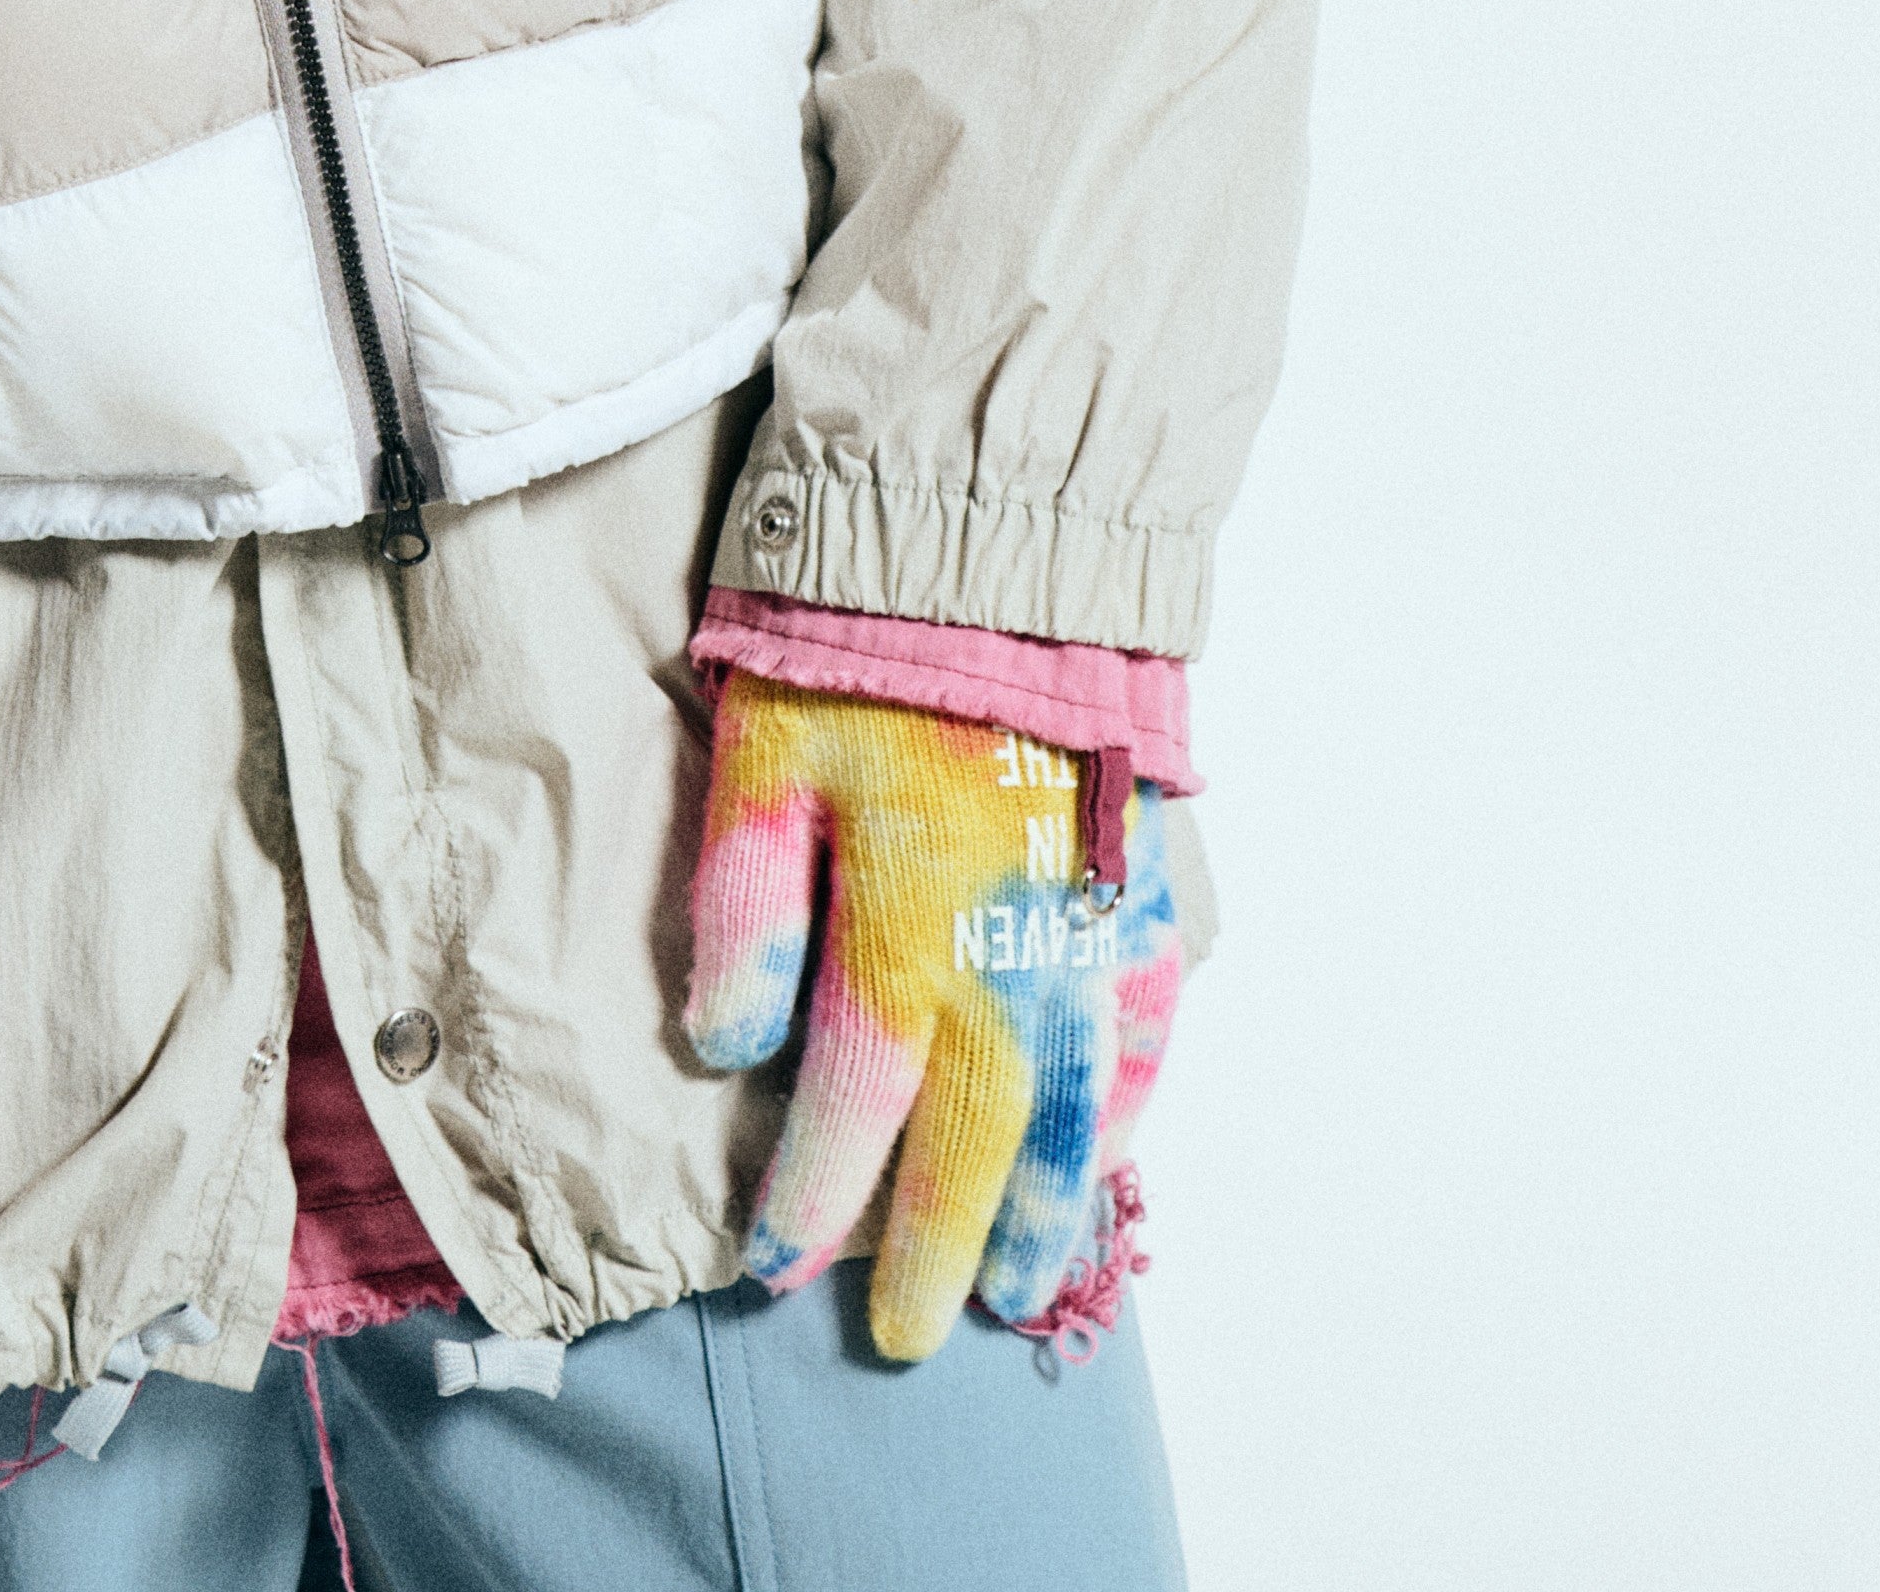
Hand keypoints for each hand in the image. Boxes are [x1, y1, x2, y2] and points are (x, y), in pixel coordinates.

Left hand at [683, 685, 1182, 1361]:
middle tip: (909, 1335)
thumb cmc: (854, 647)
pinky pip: (1151, 1023)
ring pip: (1075, 1104)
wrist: (998, 544)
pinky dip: (1129, 1102)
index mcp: (903, 913)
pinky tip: (1107, 1151)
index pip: (854, 1093)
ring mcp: (1094, 923)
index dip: (815, 1190)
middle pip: (976, 1132)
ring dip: (1045, 1205)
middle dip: (935, 1244)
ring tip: (1020, 1293)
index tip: (776, 1267)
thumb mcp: (759, 754)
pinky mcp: (1149, 885)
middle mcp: (1011, 943)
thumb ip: (743, 904)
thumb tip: (728, 1050)